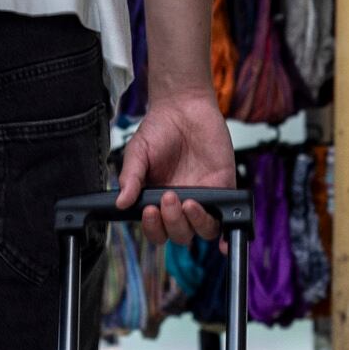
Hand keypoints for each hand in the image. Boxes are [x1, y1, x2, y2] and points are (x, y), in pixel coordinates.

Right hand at [114, 87, 235, 245]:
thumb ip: (129, 178)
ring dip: (194, 223)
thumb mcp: (136, 153)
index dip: (153, 227)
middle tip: (168, 197)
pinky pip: (227, 217)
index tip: (149, 209)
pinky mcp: (223, 188)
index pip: (156, 229)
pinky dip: (226, 234)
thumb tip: (121, 202)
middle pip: (179, 234)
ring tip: (188, 202)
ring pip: (202, 231)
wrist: (183, 106)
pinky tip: (222, 242)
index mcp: (158, 201)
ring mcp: (203, 198)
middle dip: (172, 222)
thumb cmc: (158, 130)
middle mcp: (180, 204)